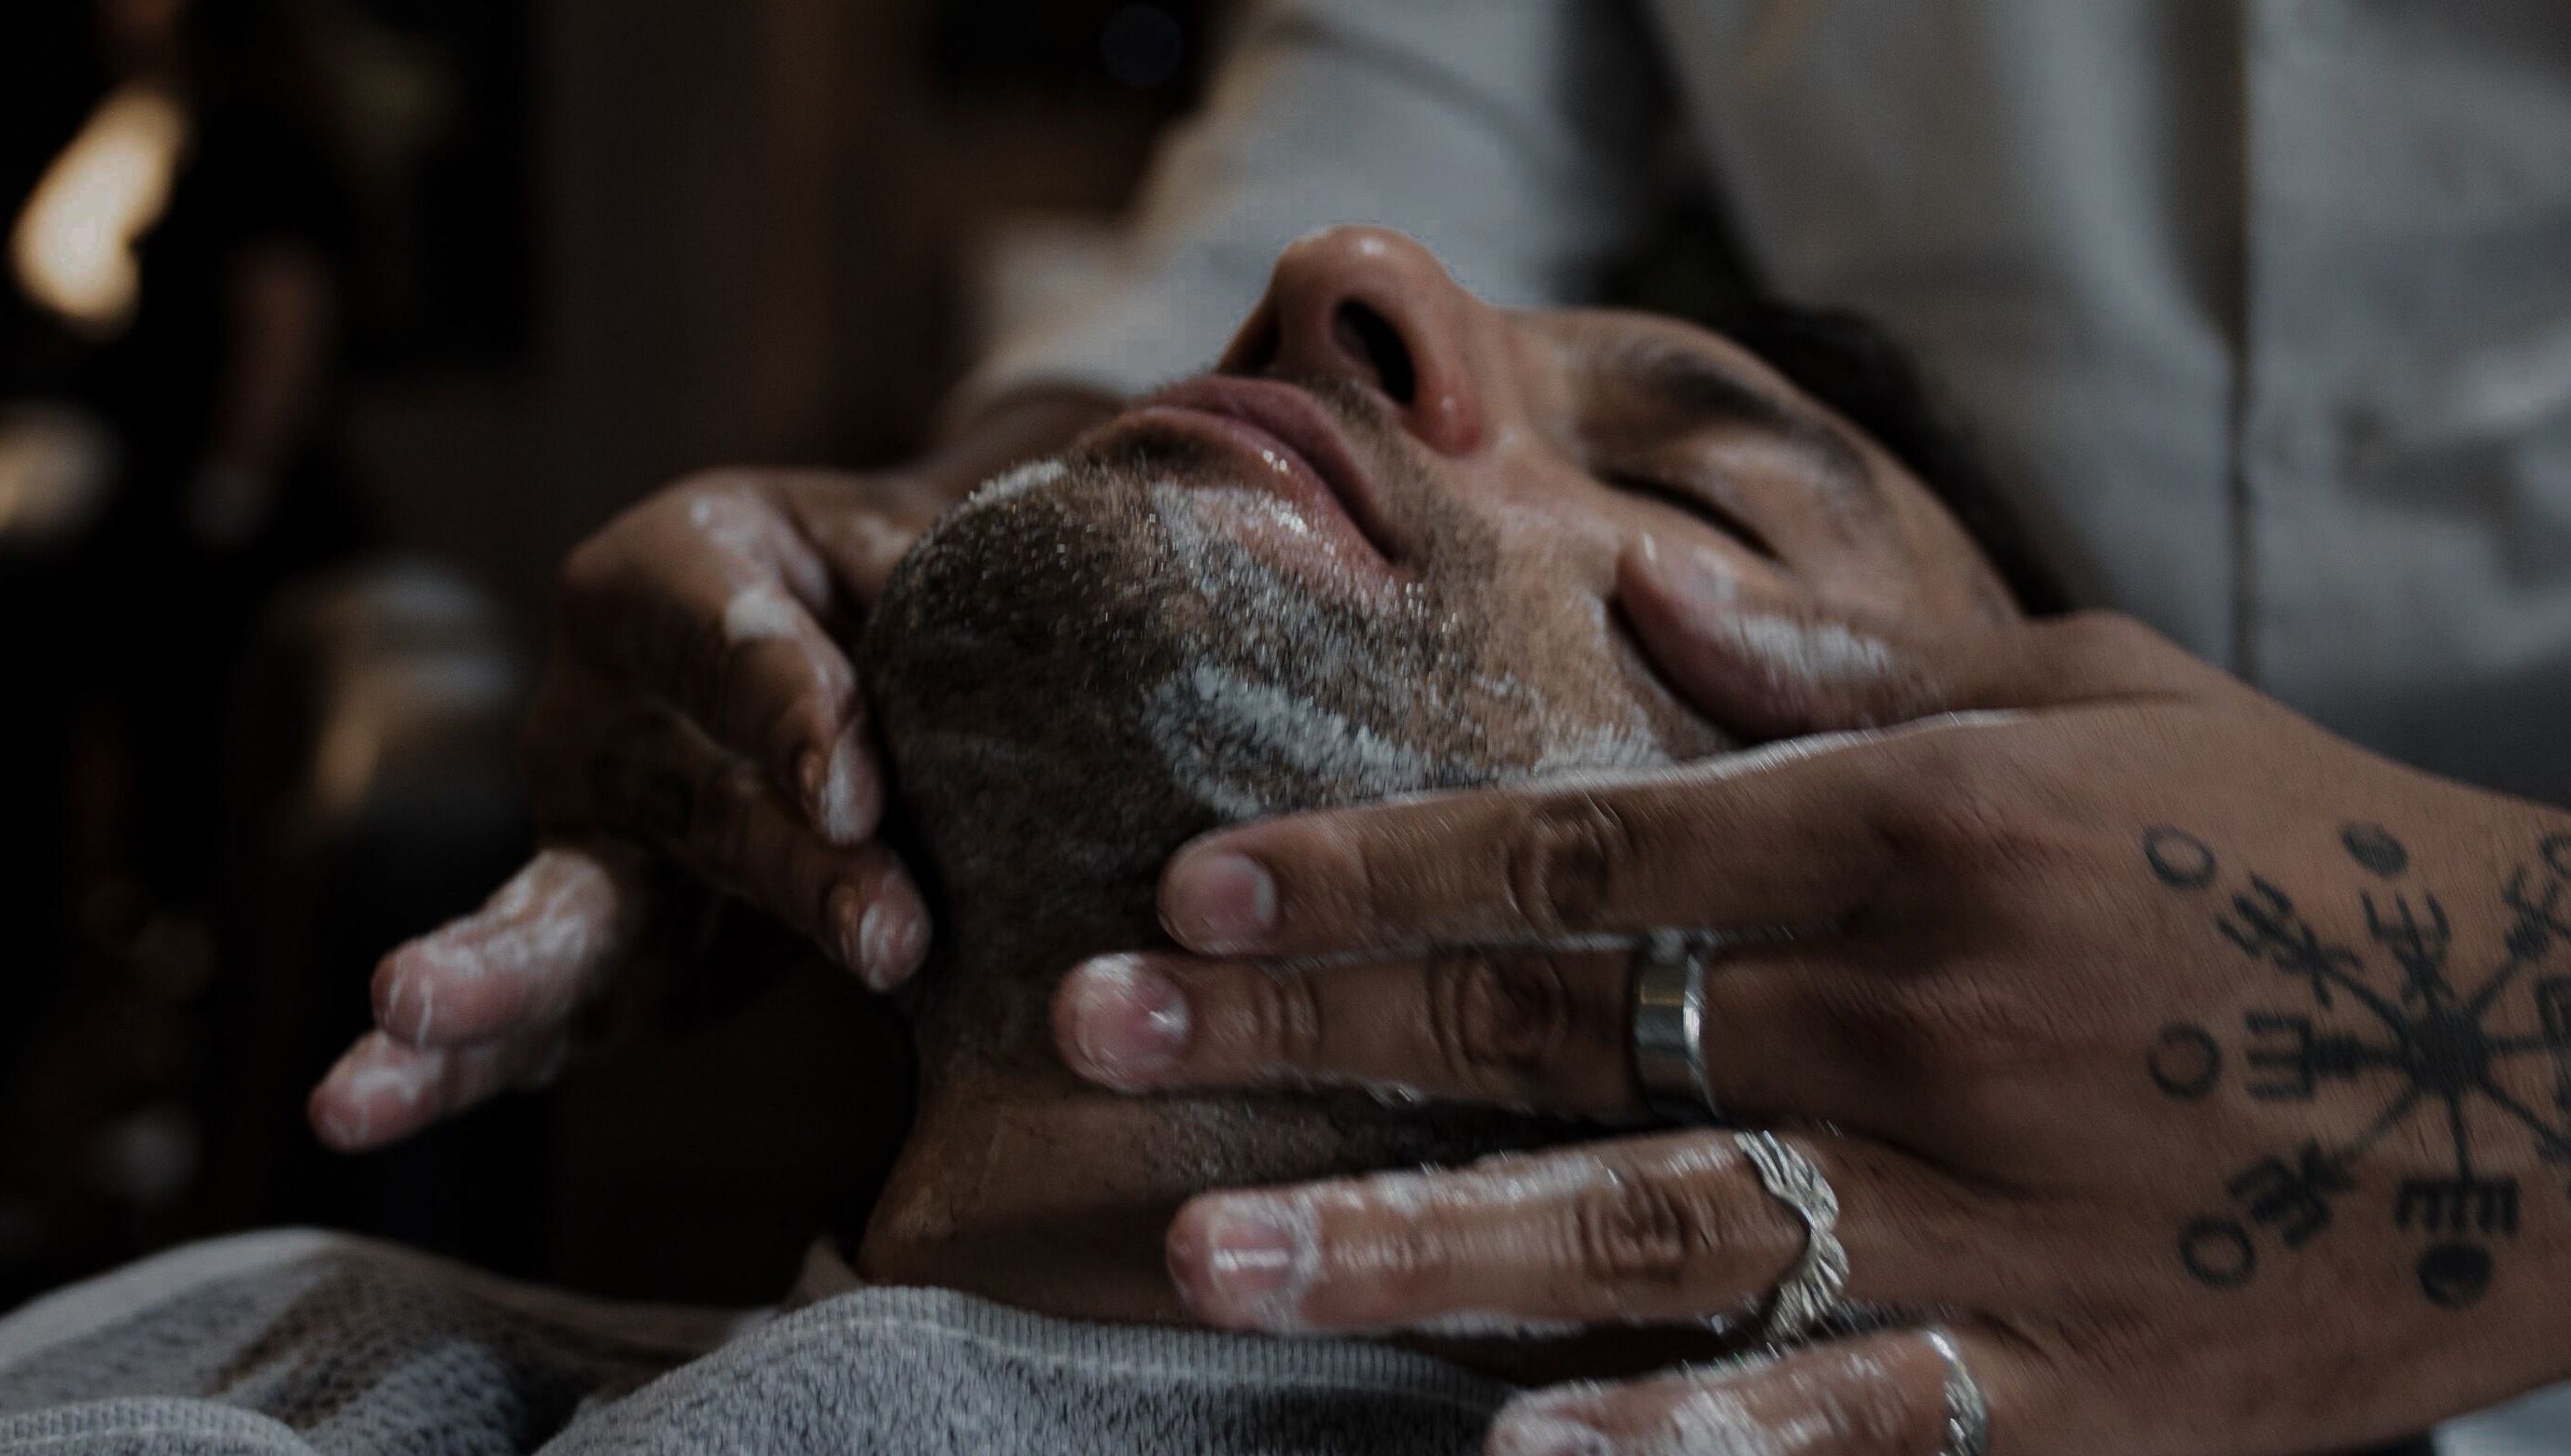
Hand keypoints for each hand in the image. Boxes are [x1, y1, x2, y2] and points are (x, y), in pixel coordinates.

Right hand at [309, 467, 944, 1150]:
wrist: (853, 642)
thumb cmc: (876, 587)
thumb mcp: (902, 558)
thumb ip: (919, 606)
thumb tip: (956, 684)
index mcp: (663, 574)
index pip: (733, 642)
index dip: (794, 712)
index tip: (858, 798)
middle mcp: (596, 705)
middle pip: (694, 795)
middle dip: (788, 871)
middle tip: (871, 934)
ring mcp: (579, 829)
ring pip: (563, 910)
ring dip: (508, 977)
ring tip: (412, 1008)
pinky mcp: (597, 943)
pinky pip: (536, 1011)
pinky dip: (464, 1061)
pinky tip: (370, 1103)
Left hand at [1052, 550, 2570, 1452]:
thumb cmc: (2304, 851)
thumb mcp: (2095, 693)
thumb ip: (1852, 656)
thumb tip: (1647, 584)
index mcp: (1914, 831)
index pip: (1576, 843)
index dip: (1366, 866)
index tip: (1188, 895)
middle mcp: (1917, 1017)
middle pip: (1555, 1026)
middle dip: (1311, 1031)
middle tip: (1096, 1046)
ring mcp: (1984, 1213)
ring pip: (1644, 1227)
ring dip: (1412, 1246)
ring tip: (1216, 1254)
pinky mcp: (2070, 1381)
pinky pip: (1845, 1424)